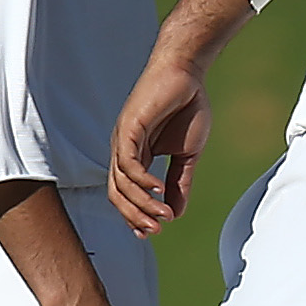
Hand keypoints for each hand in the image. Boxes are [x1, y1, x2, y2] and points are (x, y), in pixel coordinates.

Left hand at [110, 50, 214, 234]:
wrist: (187, 74)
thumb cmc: (186, 108)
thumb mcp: (188, 154)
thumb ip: (180, 183)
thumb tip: (175, 213)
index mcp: (135, 157)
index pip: (126, 195)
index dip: (135, 216)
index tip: (154, 231)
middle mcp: (123, 151)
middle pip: (117, 194)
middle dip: (135, 216)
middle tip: (156, 229)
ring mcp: (123, 140)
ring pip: (122, 183)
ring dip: (142, 203)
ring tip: (163, 214)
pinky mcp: (130, 128)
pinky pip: (128, 162)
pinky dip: (142, 180)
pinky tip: (158, 188)